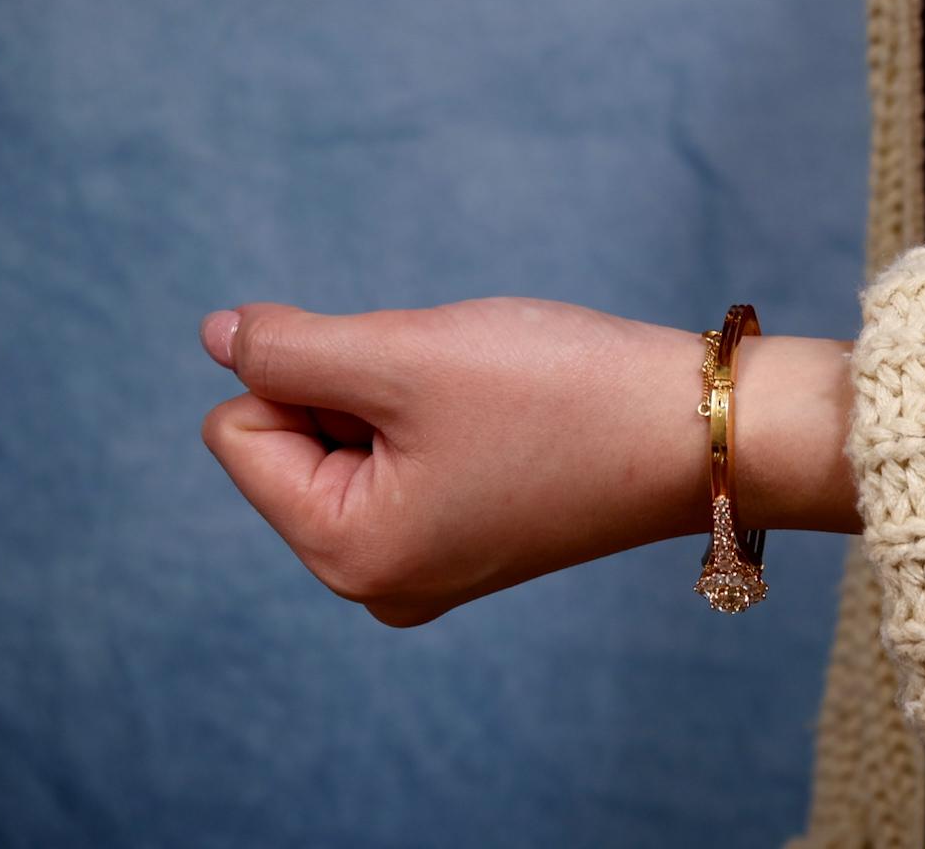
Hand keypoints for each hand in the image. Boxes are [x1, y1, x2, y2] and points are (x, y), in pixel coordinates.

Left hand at [198, 297, 859, 627]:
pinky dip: (442, 420)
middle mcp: (376, 584)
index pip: (238, 428)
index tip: (415, 383)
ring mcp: (428, 570)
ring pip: (353, 441)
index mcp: (346, 554)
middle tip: (461, 396)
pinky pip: (408, 460)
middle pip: (292, 440)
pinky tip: (510, 425)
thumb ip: (289, 347)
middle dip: (361, 390)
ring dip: (406, 399)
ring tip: (494, 409)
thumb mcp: (404, 355)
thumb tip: (218, 339)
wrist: (706, 431)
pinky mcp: (472, 542)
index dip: (311, 375)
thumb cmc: (561, 394)